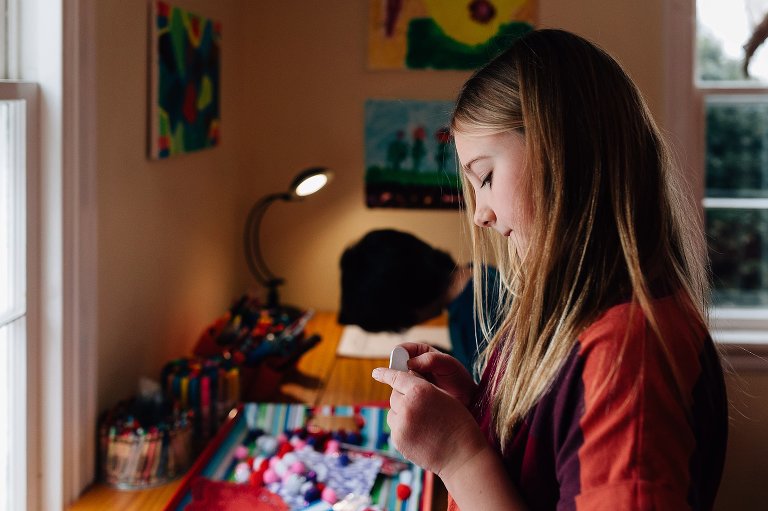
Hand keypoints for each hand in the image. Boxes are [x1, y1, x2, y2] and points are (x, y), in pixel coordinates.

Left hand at [371, 367, 487, 478]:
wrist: (462, 456)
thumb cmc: (458, 423)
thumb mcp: (445, 396)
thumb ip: (423, 386)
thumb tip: (406, 380)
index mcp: (420, 391)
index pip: (396, 377)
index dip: (386, 373)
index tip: (376, 372)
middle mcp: (407, 406)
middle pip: (394, 395)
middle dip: (403, 397)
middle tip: (419, 404)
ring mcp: (400, 425)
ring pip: (392, 411)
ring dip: (402, 412)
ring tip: (422, 421)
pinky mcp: (397, 440)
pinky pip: (395, 427)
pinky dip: (403, 427)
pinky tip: (420, 433)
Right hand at [399, 342, 477, 406]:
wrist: (467, 401)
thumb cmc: (459, 380)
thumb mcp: (449, 365)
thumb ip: (431, 360)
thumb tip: (409, 363)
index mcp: (421, 353)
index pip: (402, 349)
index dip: (398, 355)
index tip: (402, 364)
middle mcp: (414, 367)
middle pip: (396, 365)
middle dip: (398, 372)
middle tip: (409, 380)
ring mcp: (412, 381)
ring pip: (397, 380)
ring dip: (403, 385)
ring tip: (417, 391)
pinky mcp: (412, 395)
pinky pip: (402, 393)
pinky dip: (406, 395)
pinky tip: (415, 398)